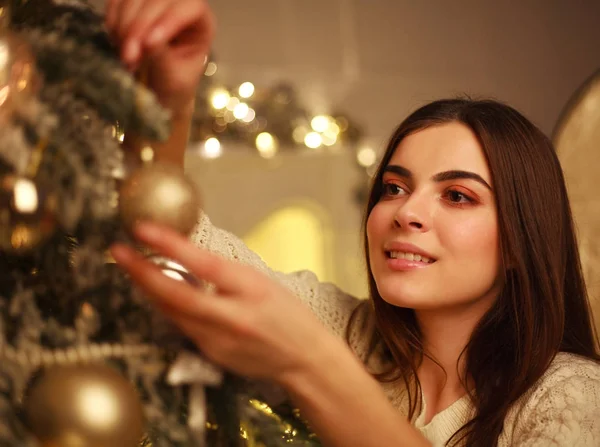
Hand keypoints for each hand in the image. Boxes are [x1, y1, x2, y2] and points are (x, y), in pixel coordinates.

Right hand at [105, 0, 214, 113]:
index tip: (148, 43)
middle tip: (129, 56)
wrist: (157, 90)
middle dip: (138, 26)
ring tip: (125, 55)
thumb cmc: (173, 85)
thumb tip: (149, 41)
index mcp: (200, 23)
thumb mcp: (174, 80)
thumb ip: (164, 60)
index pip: (189, 6)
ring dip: (123, 24)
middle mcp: (180, 6)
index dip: (168, 20)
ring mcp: (155, 2)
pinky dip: (112, 20)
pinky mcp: (134, 4)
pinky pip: (117, 0)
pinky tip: (116, 42)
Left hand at [110, 223, 334, 384]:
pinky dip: (167, 307)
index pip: (205, 264)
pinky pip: (181, 326)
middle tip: (119, 251)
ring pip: (172, 312)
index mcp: (251, 290)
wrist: (304, 359)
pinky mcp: (211, 355)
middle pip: (176, 296)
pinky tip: (158, 293)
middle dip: (141, 272)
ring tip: (131, 265)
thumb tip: (188, 255)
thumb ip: (226, 273)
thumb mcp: (263, 282)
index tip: (143, 229)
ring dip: (149, 288)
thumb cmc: (289, 315)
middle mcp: (233, 318)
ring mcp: (219, 341)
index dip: (171, 245)